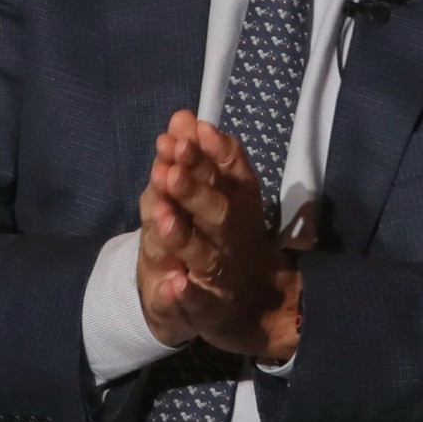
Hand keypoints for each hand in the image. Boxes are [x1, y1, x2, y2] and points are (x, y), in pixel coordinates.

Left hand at [136, 110, 301, 361]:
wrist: (260, 306)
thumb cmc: (233, 237)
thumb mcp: (222, 194)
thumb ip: (202, 157)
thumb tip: (181, 116)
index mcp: (239, 204)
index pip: (231, 173)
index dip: (215, 151)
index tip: (195, 128)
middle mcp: (235, 235)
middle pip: (218, 209)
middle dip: (195, 185)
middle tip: (172, 159)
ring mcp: (222, 270)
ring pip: (204, 253)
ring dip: (183, 236)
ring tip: (162, 216)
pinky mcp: (210, 306)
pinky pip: (199, 301)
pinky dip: (188, 294)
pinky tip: (175, 285)